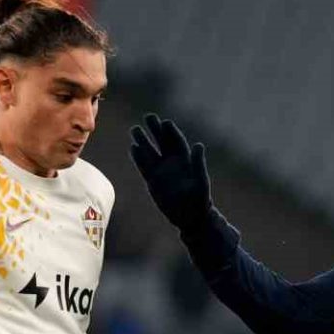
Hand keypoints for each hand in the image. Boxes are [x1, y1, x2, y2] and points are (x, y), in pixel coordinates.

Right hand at [129, 113, 212, 230]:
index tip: (164, 122)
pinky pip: (144, 167)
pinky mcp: (153, 181)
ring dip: (143, 141)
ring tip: (135, 129)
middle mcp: (172, 163)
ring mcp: (162, 171)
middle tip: (148, 117)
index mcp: (186, 161)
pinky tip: (132, 147)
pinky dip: (139, 158)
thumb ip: (198, 163)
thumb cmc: (200, 199)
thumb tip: (199, 145)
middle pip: (162, 143)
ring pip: (151, 152)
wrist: (190, 217)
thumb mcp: (201, 181)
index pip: (177, 142)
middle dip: (155, 130)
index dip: (171, 132)